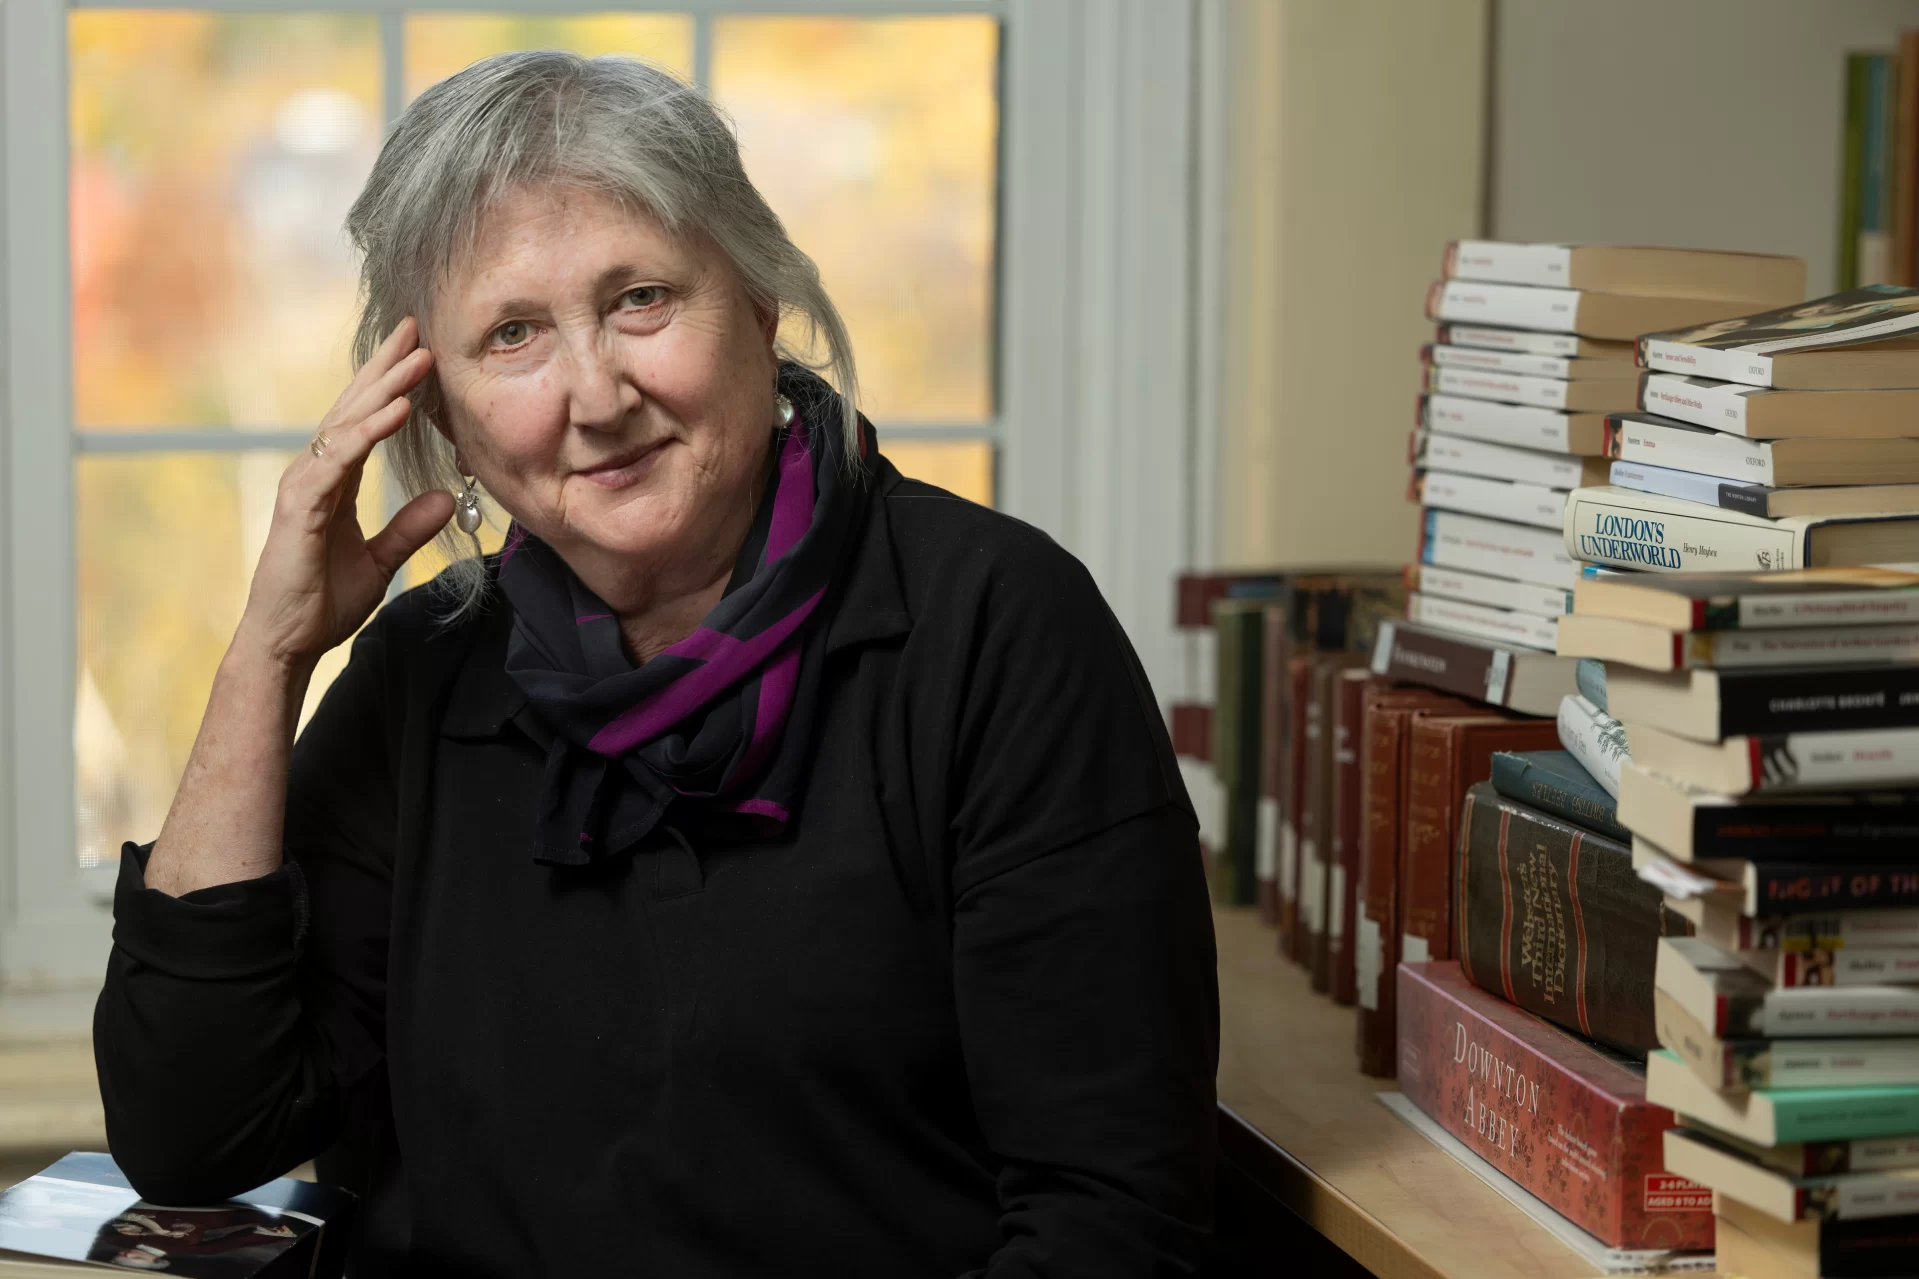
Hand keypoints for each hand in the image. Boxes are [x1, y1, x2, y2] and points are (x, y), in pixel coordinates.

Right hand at [236, 317, 454, 673]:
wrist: (288, 640)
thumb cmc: (323, 599)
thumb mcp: (380, 559)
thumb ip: (408, 528)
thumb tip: (442, 498)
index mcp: (335, 481)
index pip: (364, 421)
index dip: (390, 384)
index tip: (419, 351)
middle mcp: (315, 473)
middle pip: (354, 407)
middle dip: (386, 366)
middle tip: (417, 327)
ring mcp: (304, 485)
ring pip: (347, 424)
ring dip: (385, 389)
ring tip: (419, 358)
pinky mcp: (301, 505)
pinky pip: (339, 459)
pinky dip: (368, 433)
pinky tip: (397, 411)